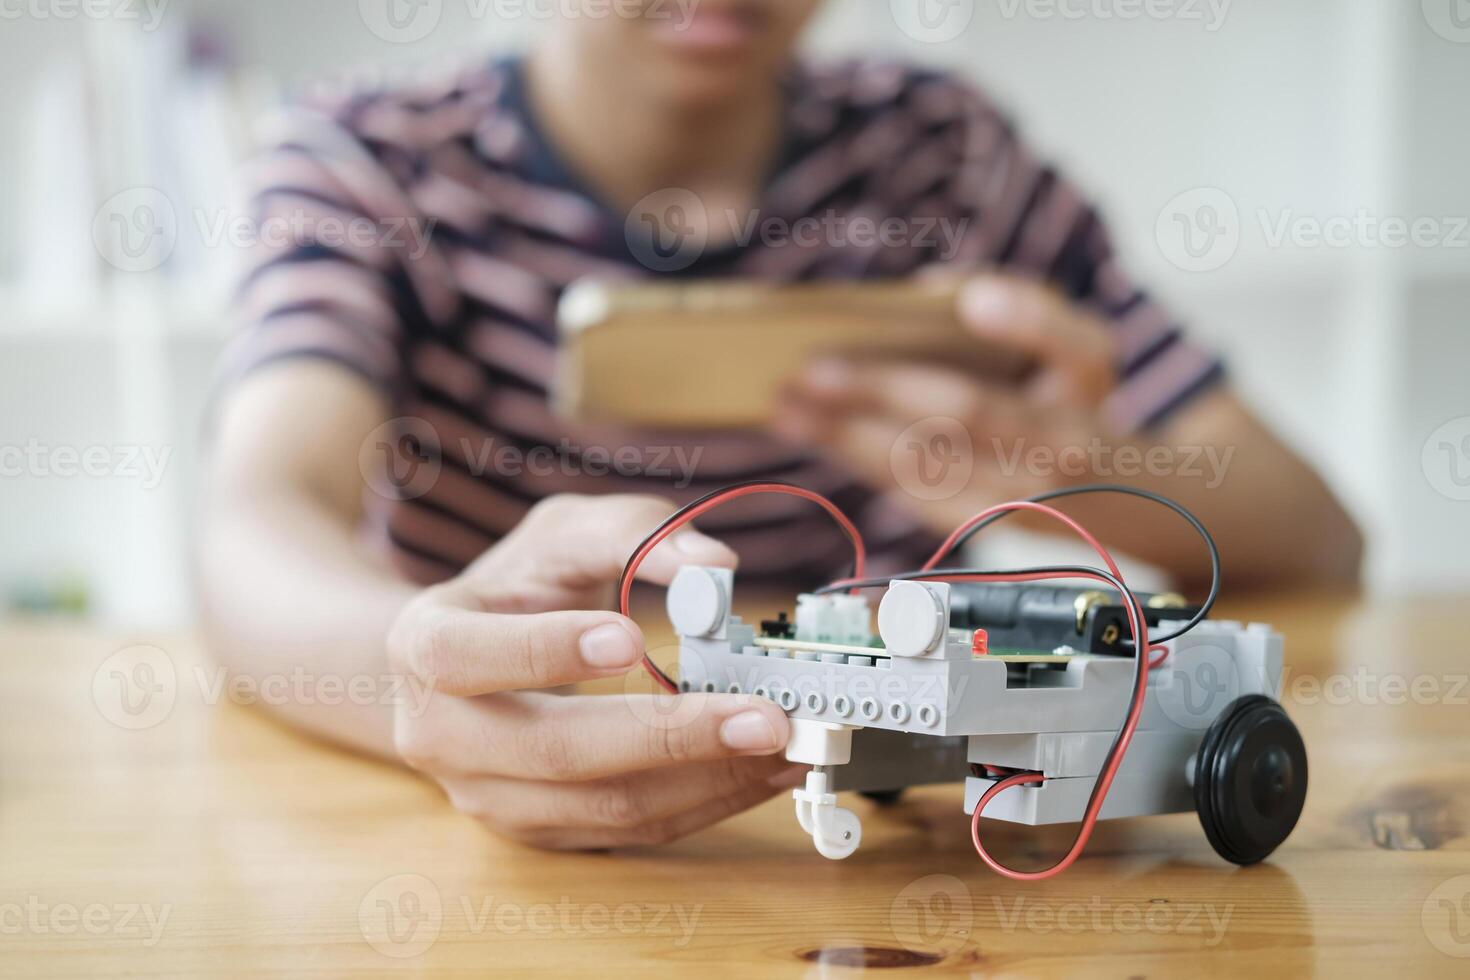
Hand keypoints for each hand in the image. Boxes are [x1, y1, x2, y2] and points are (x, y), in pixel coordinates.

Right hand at [386, 494, 802, 849]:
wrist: (471, 663)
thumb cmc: (522, 586)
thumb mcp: (562, 535)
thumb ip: (632, 531)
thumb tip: (716, 565)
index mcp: (424, 647)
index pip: (466, 657)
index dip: (544, 650)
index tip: (629, 636)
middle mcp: (441, 737)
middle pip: (553, 752)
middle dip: (669, 737)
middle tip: (763, 716)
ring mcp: (488, 798)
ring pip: (603, 806)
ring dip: (707, 781)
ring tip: (785, 746)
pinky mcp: (542, 832)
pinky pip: (630, 830)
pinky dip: (706, 802)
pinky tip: (764, 771)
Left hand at [772, 274, 1121, 529]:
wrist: (1131, 500)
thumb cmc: (1081, 402)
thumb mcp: (1080, 345)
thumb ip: (1028, 306)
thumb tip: (939, 290)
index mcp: (1090, 378)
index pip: (1067, 345)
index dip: (1024, 321)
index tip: (974, 301)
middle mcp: (1064, 441)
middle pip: (963, 414)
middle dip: (878, 390)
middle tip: (807, 370)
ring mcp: (1029, 496)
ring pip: (928, 464)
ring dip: (848, 436)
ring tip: (788, 409)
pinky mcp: (994, 530)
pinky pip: (920, 496)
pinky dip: (866, 465)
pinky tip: (820, 437)